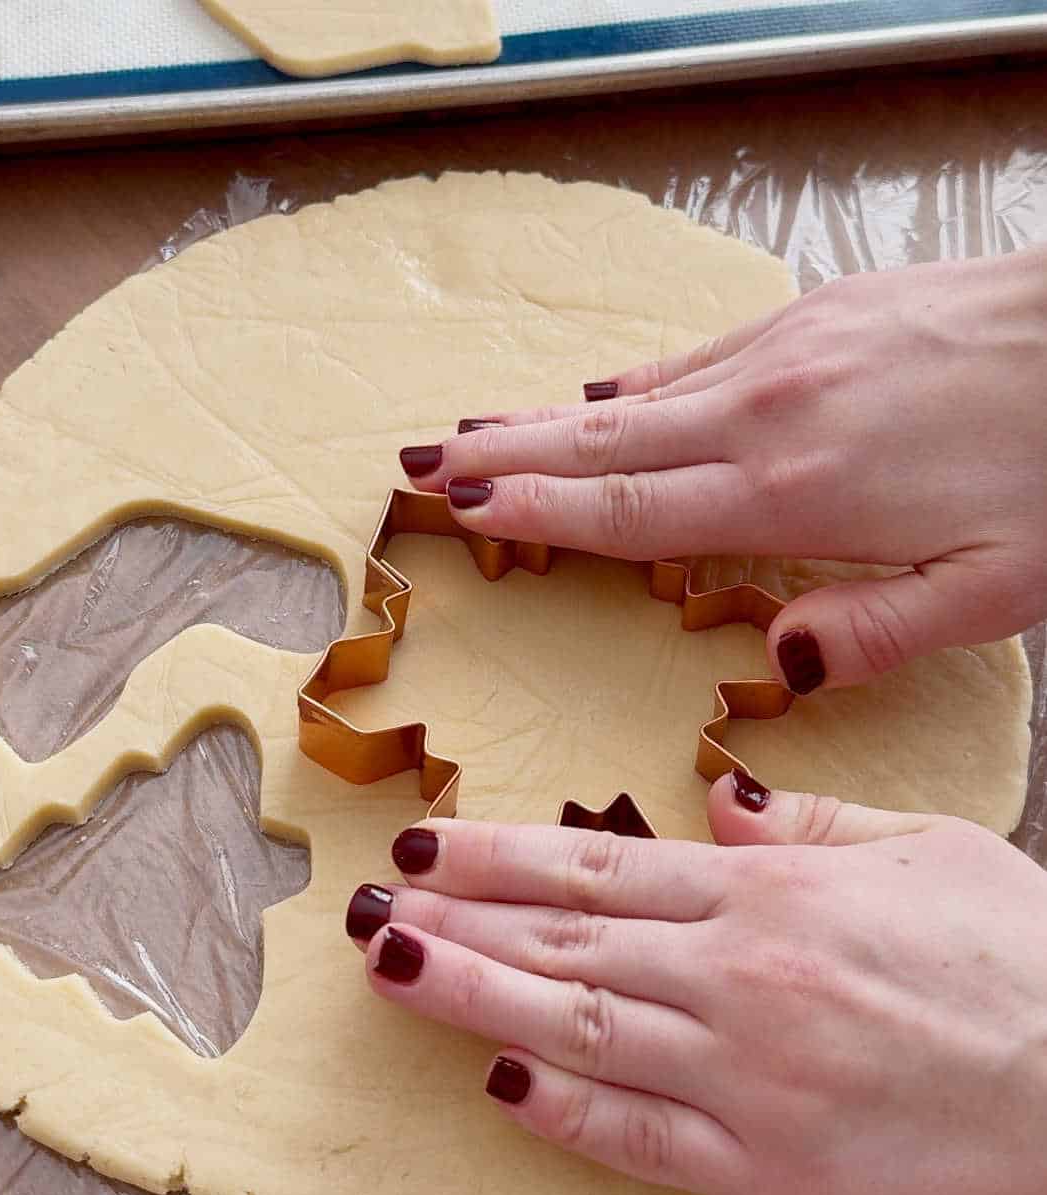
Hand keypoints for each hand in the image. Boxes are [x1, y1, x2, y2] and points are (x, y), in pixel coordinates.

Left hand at [346, 780, 1046, 1194]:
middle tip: (373, 907)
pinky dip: (561, 1108)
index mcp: (776, 897)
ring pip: (578, 1026)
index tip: (427, 847)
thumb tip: (725, 802)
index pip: (603, 867)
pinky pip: (637, 1136)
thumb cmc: (1029, 966)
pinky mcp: (768, 1173)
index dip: (500, 857)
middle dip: (458, 919)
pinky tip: (494, 1083)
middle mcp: (742, 980)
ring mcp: (746, 1080)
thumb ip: (815, 826)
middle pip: (568, 940)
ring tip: (397, 971)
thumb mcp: (931, 852)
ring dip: (473, 997)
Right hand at [400, 248, 1046, 694]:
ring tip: (475, 428)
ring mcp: (787, 350)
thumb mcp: (992, 592)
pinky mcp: (815, 313)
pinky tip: (602, 391)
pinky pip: (696, 355)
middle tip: (419, 461)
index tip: (457, 508)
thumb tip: (770, 666)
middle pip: (603, 441)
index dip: (536, 511)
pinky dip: (634, 380)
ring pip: (637, 392)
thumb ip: (871, 634)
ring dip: (549, 415)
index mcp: (794, 496)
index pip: (631, 510)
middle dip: (504, 454)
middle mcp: (767, 413)